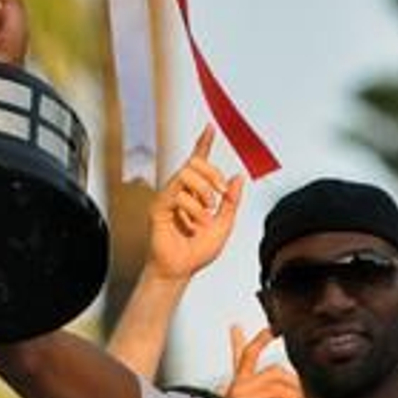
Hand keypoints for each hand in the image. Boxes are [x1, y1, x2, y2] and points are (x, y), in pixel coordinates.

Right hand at [147, 126, 244, 282]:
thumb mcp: (225, 224)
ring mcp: (168, 197)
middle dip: (212, 174)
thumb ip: (232, 201)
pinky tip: (194, 223)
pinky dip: (193, 208)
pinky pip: (178, 193)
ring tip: (206, 215)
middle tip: (220, 195)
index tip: (211, 128)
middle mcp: (180, 191)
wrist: (181, 269)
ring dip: (204, 194)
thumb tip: (238, 178)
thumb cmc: (197, 251)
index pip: (198, 161)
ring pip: (187, 174)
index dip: (204, 143)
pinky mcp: (159, 206)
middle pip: (194, 162)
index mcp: (195, 192)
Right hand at [225, 324, 303, 397]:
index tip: (272, 329)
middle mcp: (240, 386)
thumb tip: (235, 326)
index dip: (261, 340)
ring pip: (277, 389)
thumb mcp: (238, 376)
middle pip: (274, 372)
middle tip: (303, 389)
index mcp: (240, 375)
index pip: (249, 353)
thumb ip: (237, 350)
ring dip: (293, 395)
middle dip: (292, 380)